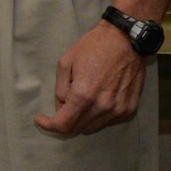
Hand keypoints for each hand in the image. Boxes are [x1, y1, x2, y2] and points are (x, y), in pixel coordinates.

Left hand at [35, 21, 145, 135]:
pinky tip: (95, 101)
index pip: (64, 125)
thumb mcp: (65, 63)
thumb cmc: (93, 47)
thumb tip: (61, 106)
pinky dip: (97, 117)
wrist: (126, 40)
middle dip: (64, 122)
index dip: (49, 125)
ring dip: (81, 120)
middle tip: (59, 108)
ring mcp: (118, 110)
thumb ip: (61, 89)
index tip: (41, 120)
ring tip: (78, 101)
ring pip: (93, 128)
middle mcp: (102, 107)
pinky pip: (108, 122)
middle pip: (78, 129)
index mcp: (83, 95)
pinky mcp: (129, 109)